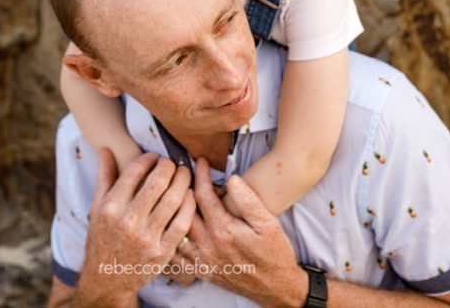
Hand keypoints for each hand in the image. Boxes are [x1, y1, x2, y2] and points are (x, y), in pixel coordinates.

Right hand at [75, 150, 196, 304]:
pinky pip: (183, 222)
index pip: (135, 171)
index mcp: (110, 207)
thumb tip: (106, 149)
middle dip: (169, 166)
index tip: (154, 157)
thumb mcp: (97, 208)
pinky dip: (189, 204)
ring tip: (184, 174)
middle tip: (172, 163)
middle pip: (158, 182)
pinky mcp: (162, 252)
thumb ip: (104, 177)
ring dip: (183, 181)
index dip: (149, 159)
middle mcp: (127, 222)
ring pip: (174, 199)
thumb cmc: (102, 238)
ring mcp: (146, 238)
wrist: (107, 278)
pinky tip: (189, 195)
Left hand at [180, 157, 307, 307]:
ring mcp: (202, 260)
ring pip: (177, 230)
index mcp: (224, 231)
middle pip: (185, 209)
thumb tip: (231, 179)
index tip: (200, 161)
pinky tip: (175, 224)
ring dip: (176, 210)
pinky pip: (177, 253)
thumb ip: (248, 201)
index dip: (200, 174)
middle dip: (184, 187)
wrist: (276, 288)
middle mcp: (208, 246)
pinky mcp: (200, 271)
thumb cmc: (275, 254)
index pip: (203, 195)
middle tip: (185, 173)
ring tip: (178, 194)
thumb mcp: (269, 224)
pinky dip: (173, 236)